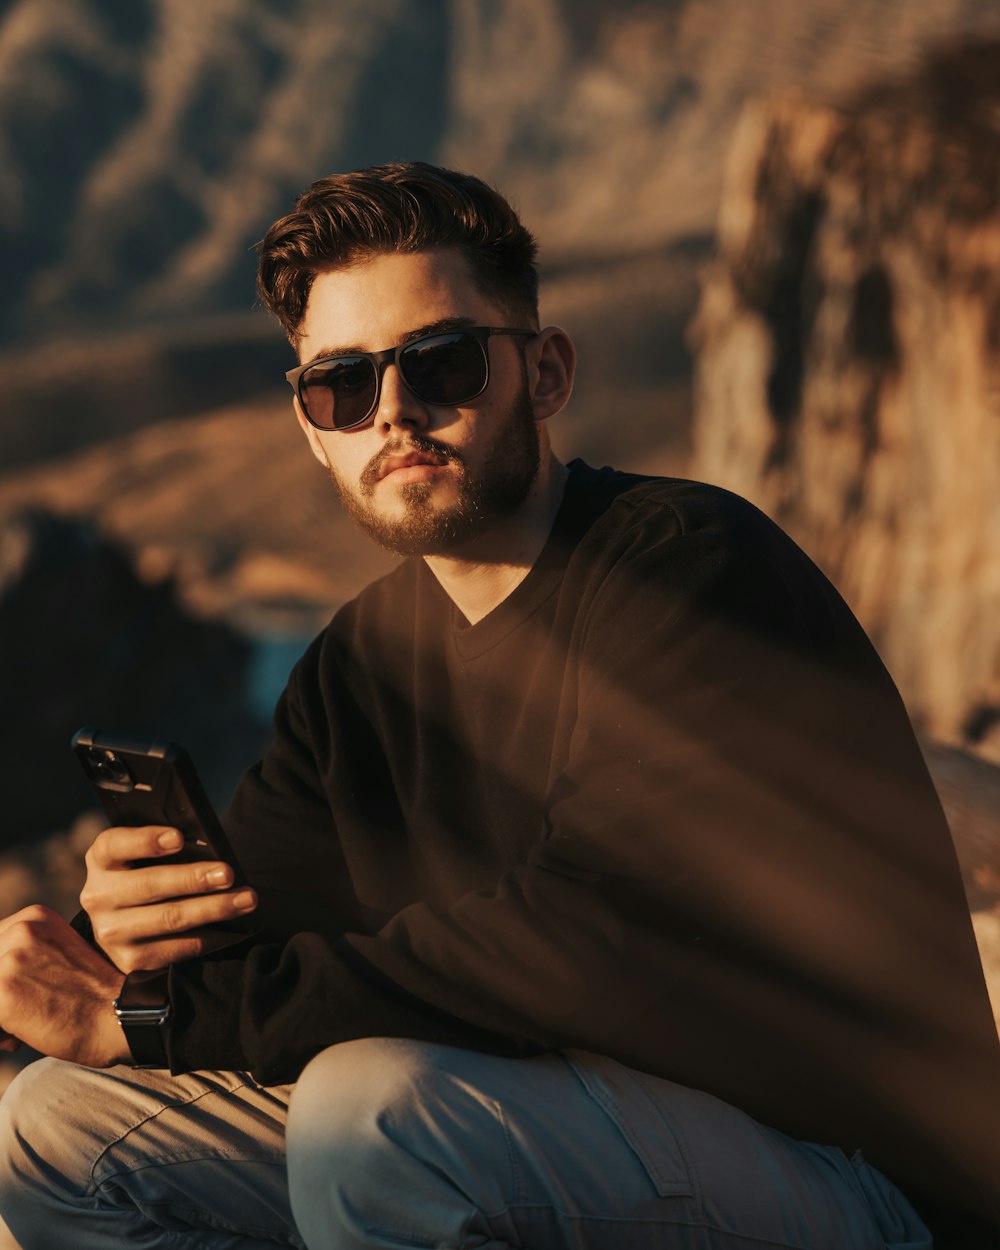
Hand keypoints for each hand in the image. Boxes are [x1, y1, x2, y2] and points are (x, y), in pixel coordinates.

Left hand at [0, 905, 130, 1066]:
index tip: (20, 991)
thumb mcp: (58, 955)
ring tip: (16, 1030)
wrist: (121, 1017)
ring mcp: (12, 958)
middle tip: (15, 1015)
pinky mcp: (3, 990)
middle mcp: (22, 929)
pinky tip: (17, 1038)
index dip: (2, 973)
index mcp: (36, 916)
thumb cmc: (93, 995)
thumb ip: (23, 954)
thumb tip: (0, 980)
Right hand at [80, 826, 257, 972]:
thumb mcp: (145, 856)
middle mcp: (99, 896)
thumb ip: (168, 848)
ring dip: (213, 908)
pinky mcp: (131, 961)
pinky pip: (179, 949)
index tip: (179, 838)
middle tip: (228, 874)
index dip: (146, 840)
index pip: (114, 844)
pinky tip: (234, 929)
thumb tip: (211, 849)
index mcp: (103, 860)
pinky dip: (212, 937)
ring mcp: (112, 932)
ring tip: (246, 900)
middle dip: (193, 879)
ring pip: (169, 918)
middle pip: (149, 885)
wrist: (124, 925)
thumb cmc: (148, 875)